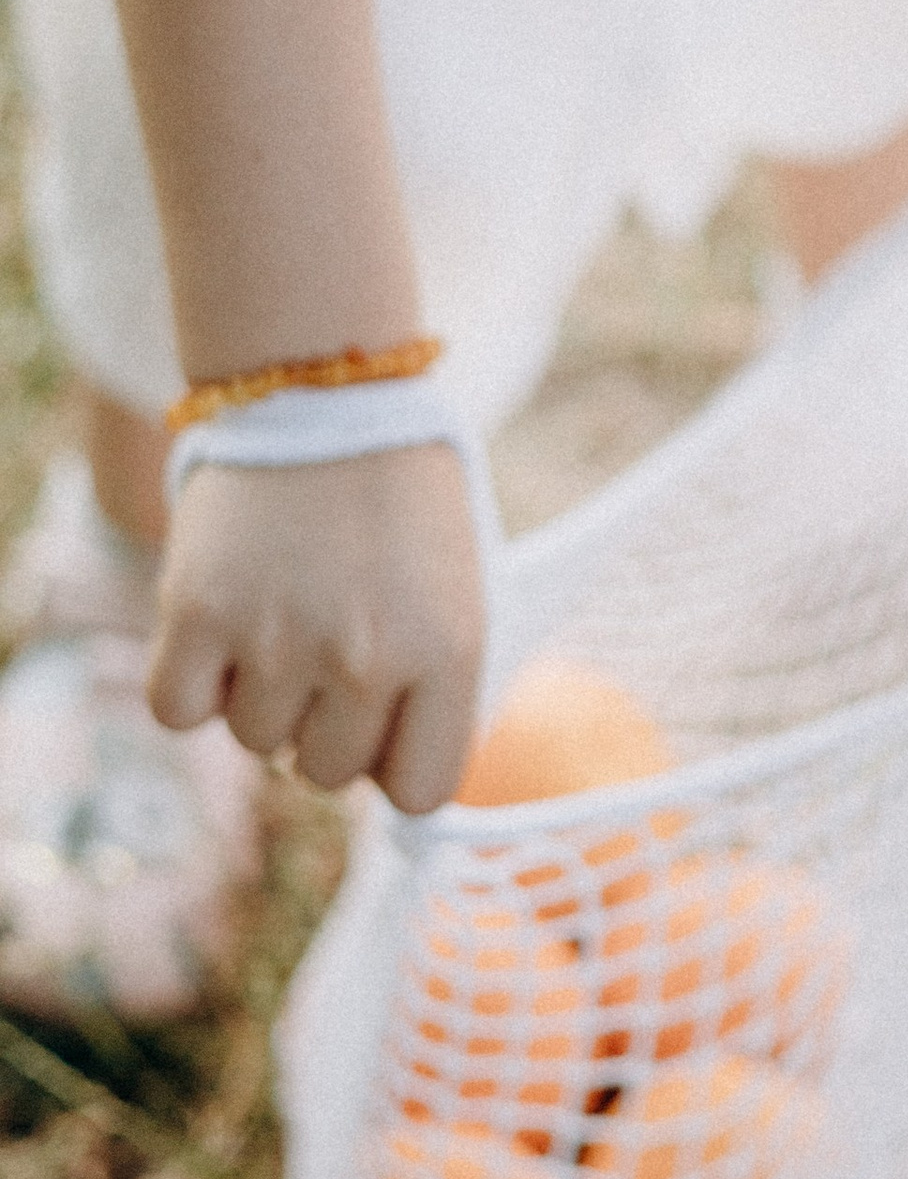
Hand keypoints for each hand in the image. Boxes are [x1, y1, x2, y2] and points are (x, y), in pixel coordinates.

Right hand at [150, 448, 484, 811]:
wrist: (323, 391)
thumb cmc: (400, 497)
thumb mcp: (456, 587)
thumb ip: (435, 685)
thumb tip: (397, 776)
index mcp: (451, 650)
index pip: (422, 787)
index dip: (394, 760)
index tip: (383, 724)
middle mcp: (367, 658)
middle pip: (328, 773)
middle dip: (323, 723)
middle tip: (325, 642)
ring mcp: (279, 640)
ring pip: (255, 741)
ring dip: (259, 691)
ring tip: (282, 606)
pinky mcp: (198, 615)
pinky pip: (180, 711)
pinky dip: (192, 679)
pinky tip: (222, 619)